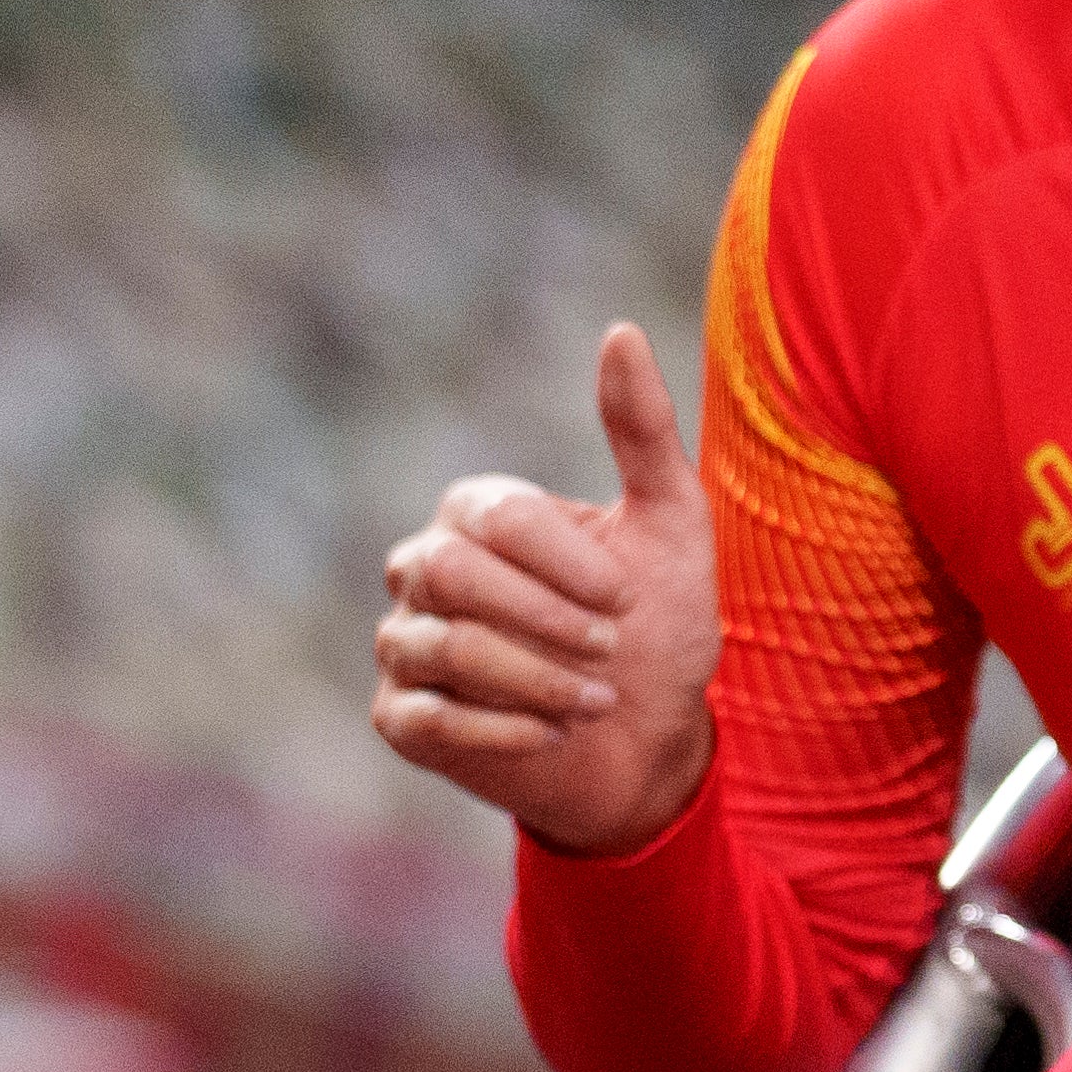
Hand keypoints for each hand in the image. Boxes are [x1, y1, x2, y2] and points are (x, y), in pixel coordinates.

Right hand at [370, 321, 720, 857]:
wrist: (651, 742)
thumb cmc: (658, 627)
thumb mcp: (671, 525)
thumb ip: (643, 430)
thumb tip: (621, 330)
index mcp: (477, 513)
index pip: (496, 516)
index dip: (568, 563)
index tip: (626, 600)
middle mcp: (423, 568)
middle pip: (450, 574)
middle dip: (544, 618)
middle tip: (611, 649)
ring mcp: (405, 643)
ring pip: (440, 648)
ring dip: (535, 677)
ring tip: (597, 697)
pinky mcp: (400, 718)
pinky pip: (427, 716)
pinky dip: (502, 727)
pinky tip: (554, 732)